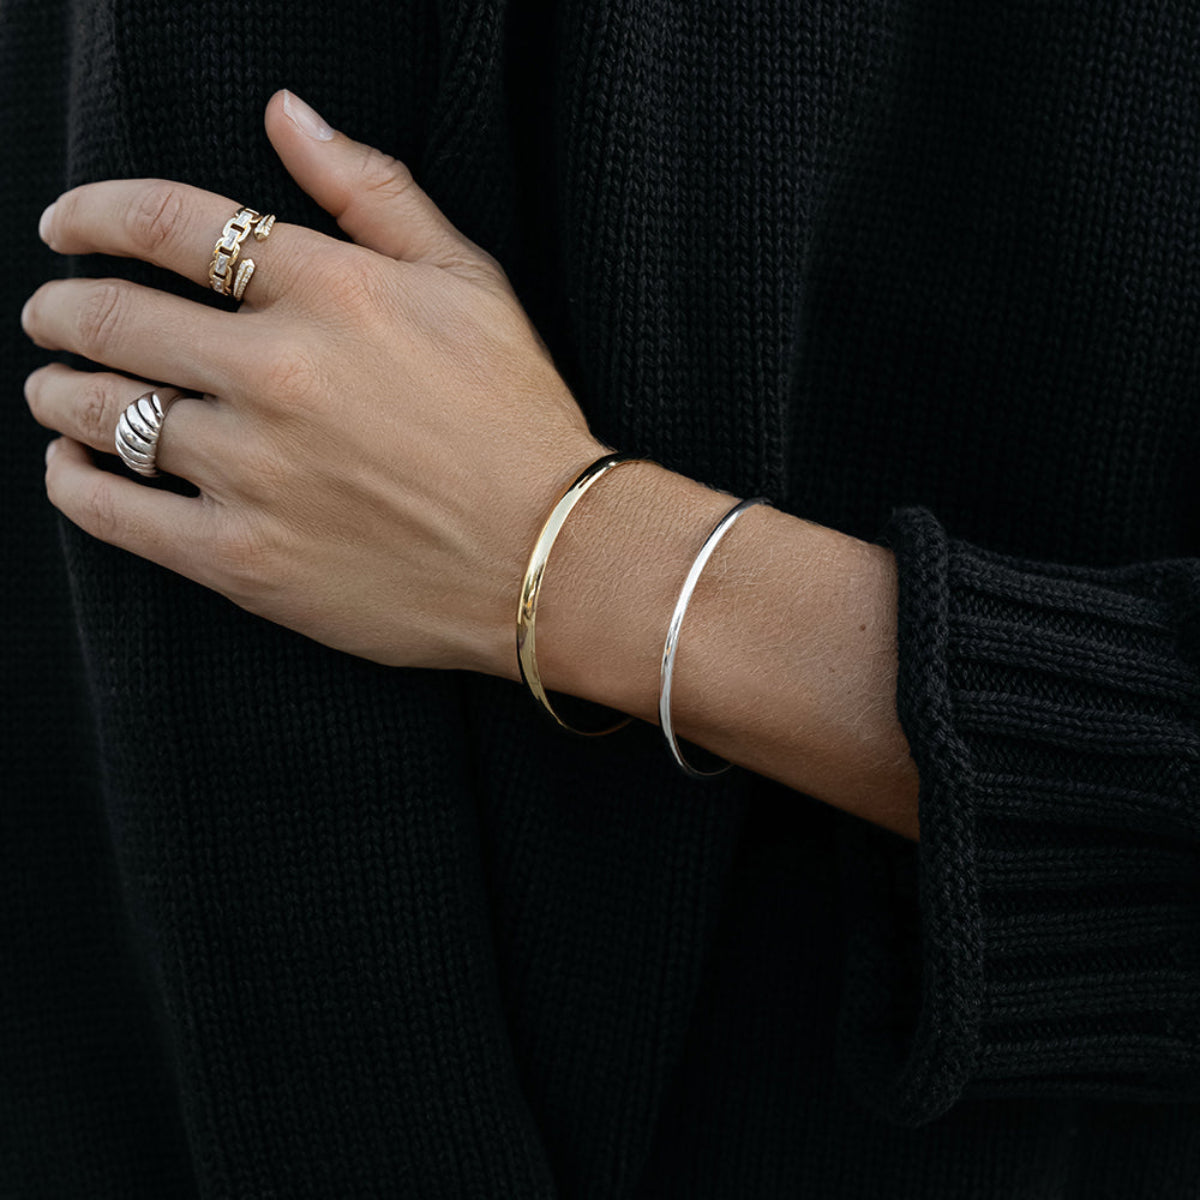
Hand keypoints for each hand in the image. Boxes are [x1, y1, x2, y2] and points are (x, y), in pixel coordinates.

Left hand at [21, 89, 607, 677]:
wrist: (548, 556)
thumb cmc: (517, 417)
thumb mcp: (470, 282)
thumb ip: (373, 191)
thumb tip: (284, 112)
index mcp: (329, 291)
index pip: (166, 223)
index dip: (92, 214)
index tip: (63, 224)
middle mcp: (275, 372)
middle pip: (112, 317)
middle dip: (59, 307)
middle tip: (48, 313)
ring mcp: (252, 469)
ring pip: (101, 413)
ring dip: (56, 392)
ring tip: (51, 391)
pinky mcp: (242, 558)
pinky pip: (114, 514)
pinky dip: (71, 483)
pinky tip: (69, 468)